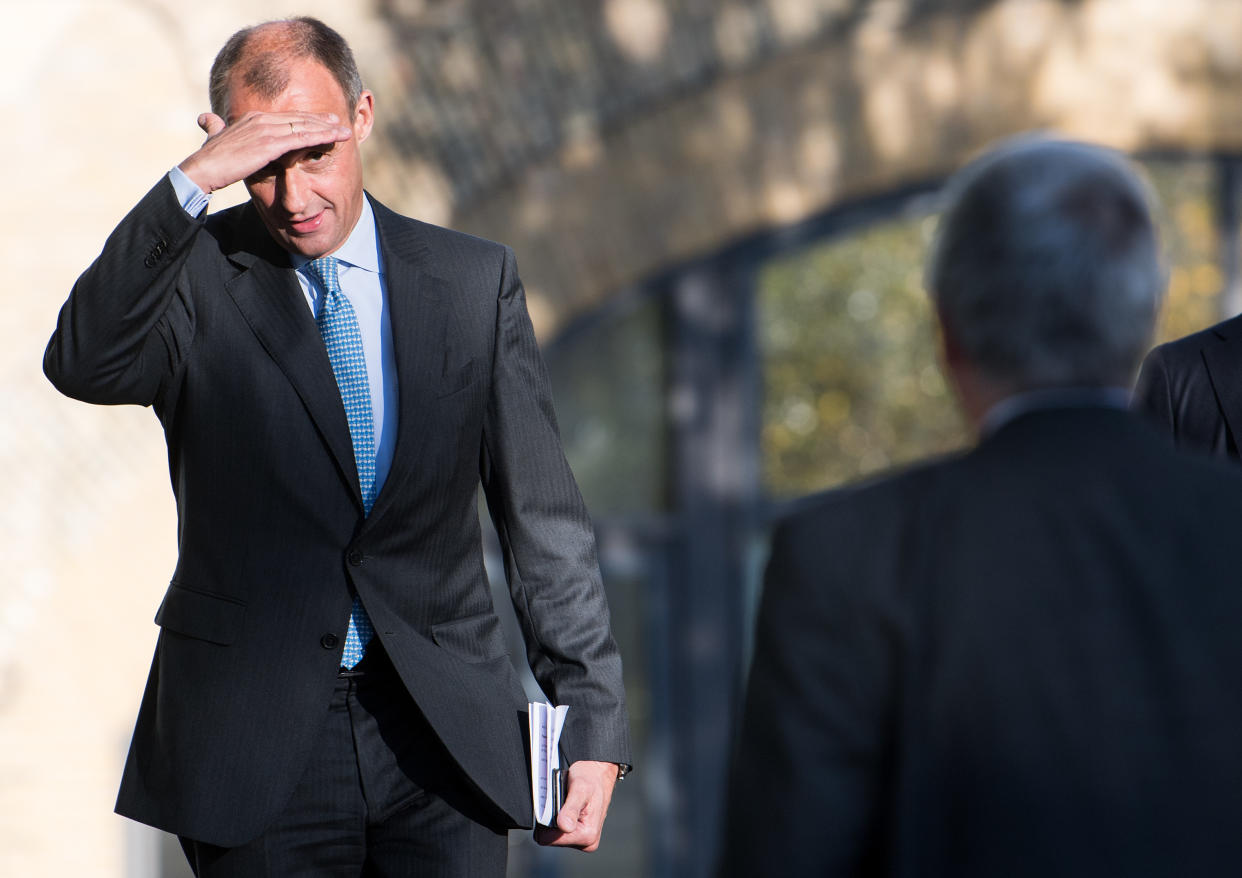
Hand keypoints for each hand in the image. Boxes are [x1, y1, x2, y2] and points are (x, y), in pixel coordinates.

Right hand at [177, 111, 352, 193]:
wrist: (201, 169)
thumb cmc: (207, 159)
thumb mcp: (214, 139)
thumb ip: (216, 128)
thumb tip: (208, 119)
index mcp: (251, 119)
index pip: (285, 117)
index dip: (305, 118)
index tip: (321, 120)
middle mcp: (260, 120)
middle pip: (298, 118)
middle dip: (320, 120)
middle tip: (338, 121)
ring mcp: (266, 130)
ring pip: (304, 127)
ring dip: (326, 129)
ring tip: (344, 131)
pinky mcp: (270, 144)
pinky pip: (301, 139)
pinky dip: (320, 137)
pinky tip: (334, 139)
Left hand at [535, 760, 619, 851]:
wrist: (599, 773)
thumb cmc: (591, 778)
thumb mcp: (580, 788)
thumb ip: (571, 809)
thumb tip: (564, 826)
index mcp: (587, 835)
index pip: (549, 839)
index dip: (545, 822)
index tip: (552, 804)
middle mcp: (586, 842)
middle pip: (550, 838)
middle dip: (550, 819)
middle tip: (559, 800)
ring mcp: (582, 840)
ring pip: (553, 834)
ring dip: (553, 817)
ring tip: (563, 801)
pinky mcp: (578, 835)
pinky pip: (558, 830)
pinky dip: (557, 817)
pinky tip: (564, 806)